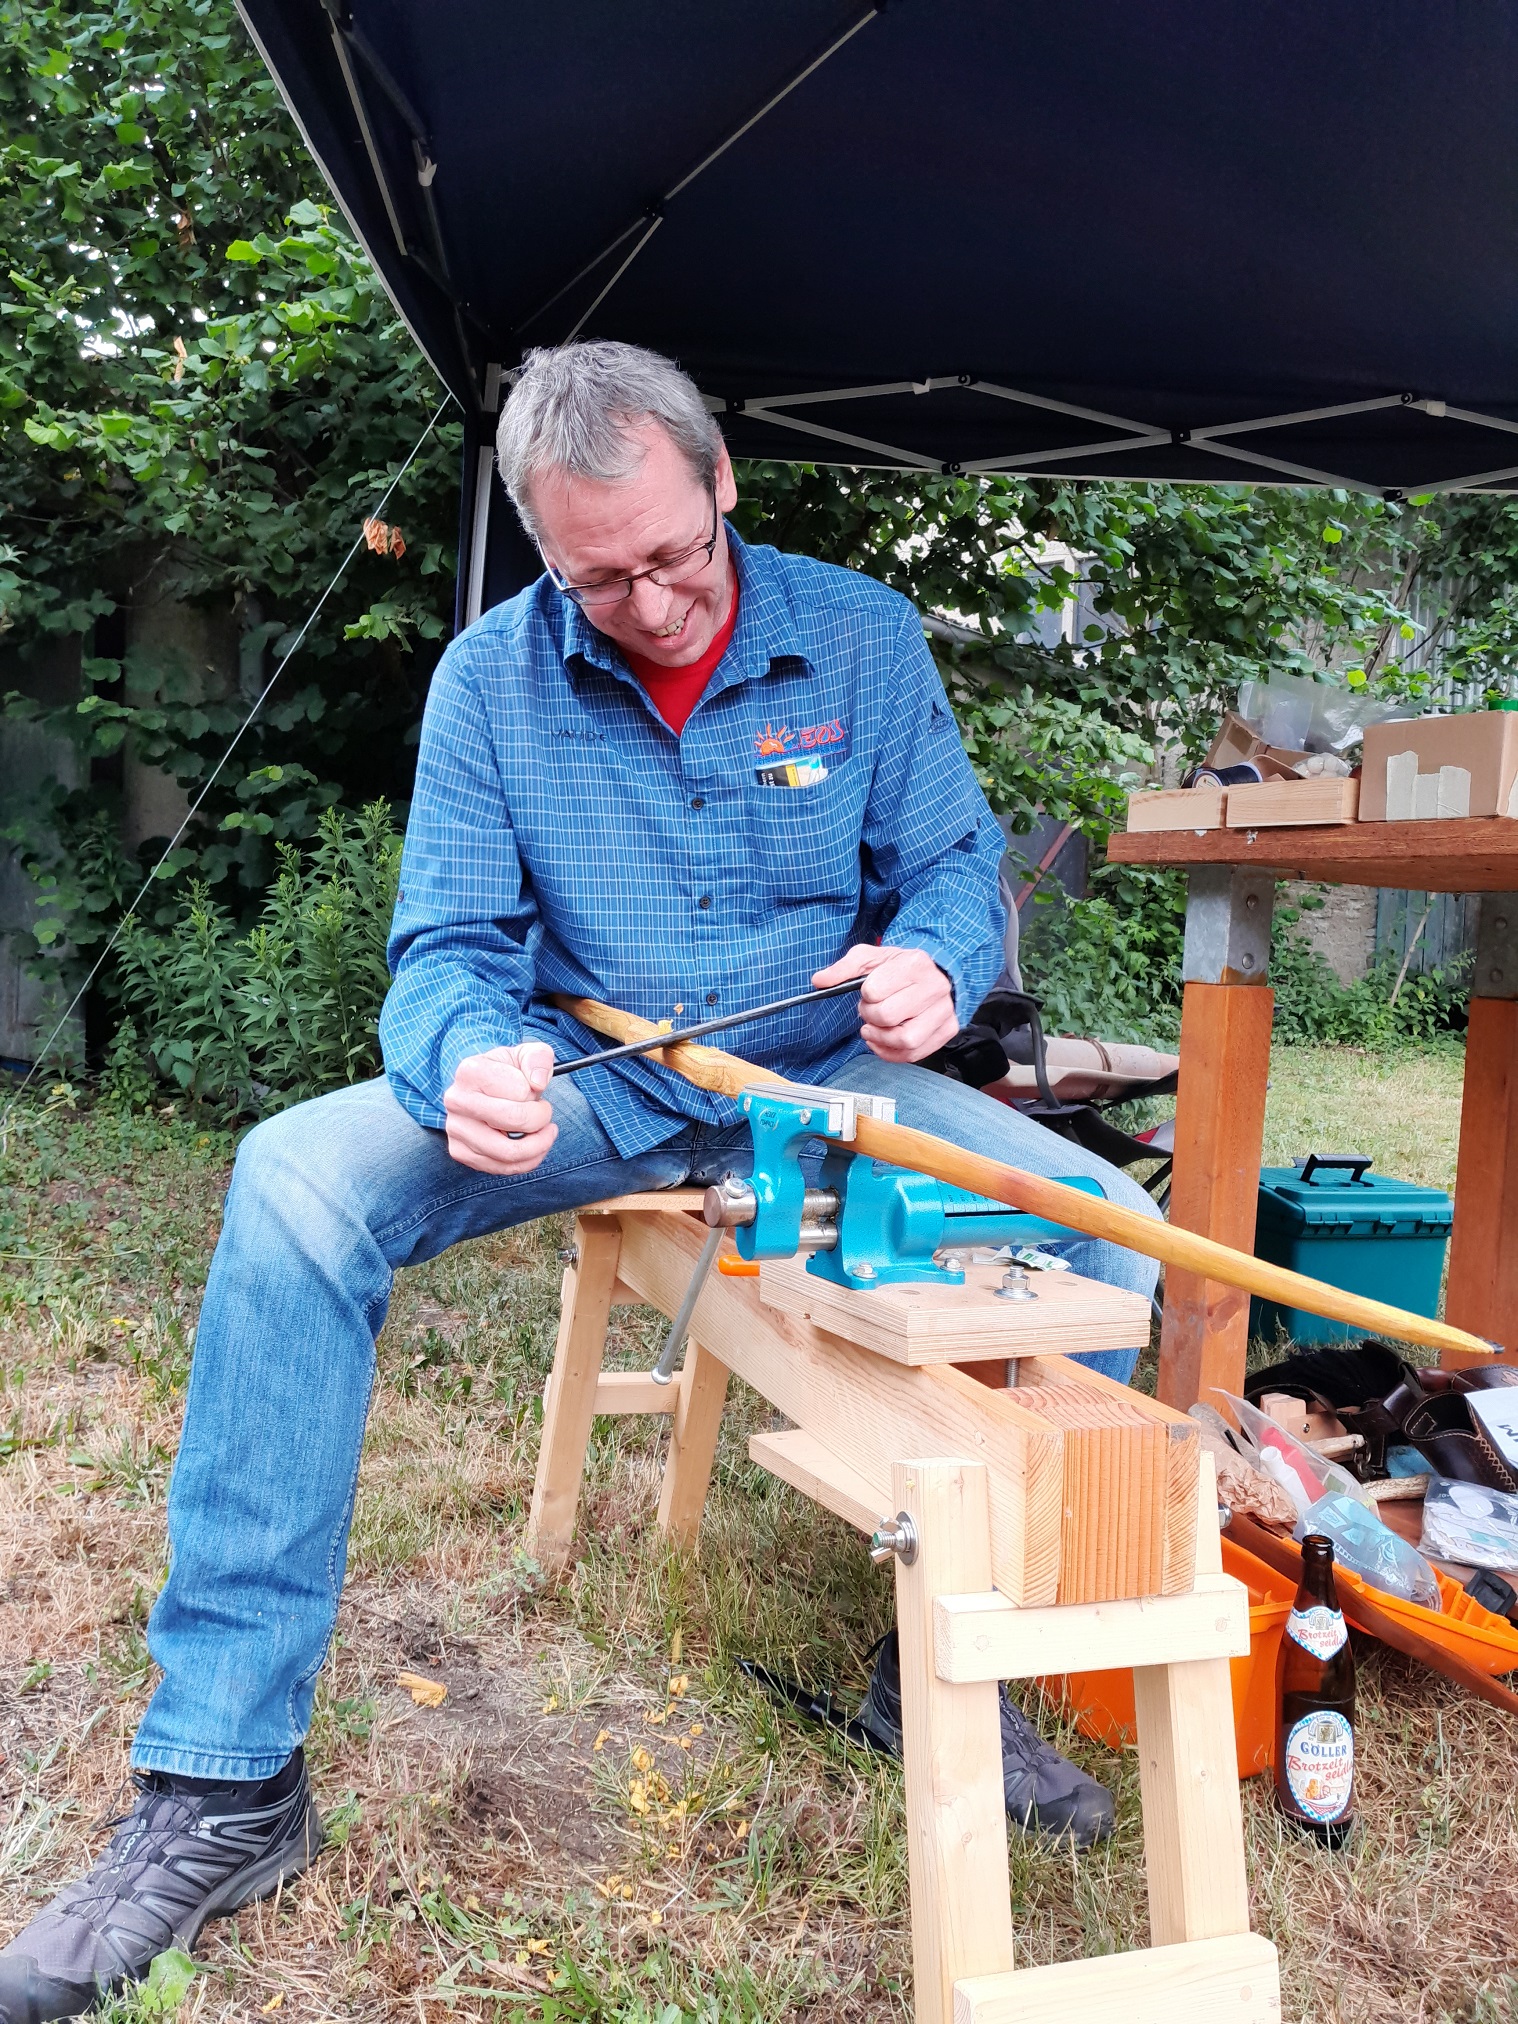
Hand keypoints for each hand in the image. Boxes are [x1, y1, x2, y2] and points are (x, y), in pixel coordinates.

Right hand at [443, 1041, 556, 1173]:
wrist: (483, 1089)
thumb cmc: (508, 1072)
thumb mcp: (526, 1053)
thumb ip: (539, 1058)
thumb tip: (538, 1083)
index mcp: (470, 1071)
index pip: (521, 1091)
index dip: (536, 1093)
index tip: (533, 1089)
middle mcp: (457, 1100)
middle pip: (515, 1121)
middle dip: (541, 1120)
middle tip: (545, 1113)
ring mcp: (455, 1128)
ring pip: (509, 1152)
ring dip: (538, 1145)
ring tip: (544, 1133)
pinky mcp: (459, 1151)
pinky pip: (501, 1168)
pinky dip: (526, 1162)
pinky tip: (532, 1147)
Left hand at [812, 945, 957, 1062]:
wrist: (936, 972)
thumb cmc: (900, 967)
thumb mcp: (871, 957)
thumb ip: (844, 968)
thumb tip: (819, 981)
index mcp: (914, 964)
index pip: (874, 991)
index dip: (865, 995)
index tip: (869, 992)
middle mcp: (934, 987)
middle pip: (888, 1016)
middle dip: (870, 1017)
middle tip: (871, 1011)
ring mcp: (943, 1011)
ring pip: (906, 1039)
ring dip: (881, 1038)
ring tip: (876, 1028)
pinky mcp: (947, 1030)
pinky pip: (915, 1054)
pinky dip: (892, 1053)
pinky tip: (884, 1041)